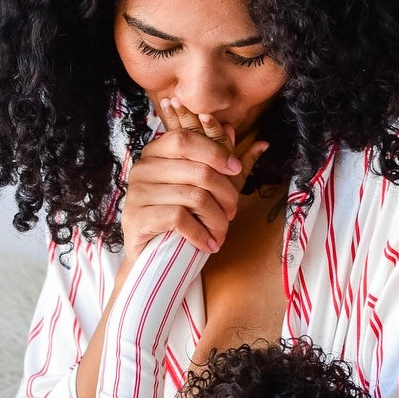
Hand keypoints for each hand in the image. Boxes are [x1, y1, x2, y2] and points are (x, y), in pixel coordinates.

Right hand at [120, 98, 268, 267]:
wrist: (149, 258)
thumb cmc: (178, 220)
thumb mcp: (205, 189)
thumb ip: (227, 167)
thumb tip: (262, 144)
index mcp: (156, 153)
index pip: (186, 139)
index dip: (216, 152)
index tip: (236, 170)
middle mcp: (143, 169)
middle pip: (197, 170)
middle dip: (225, 193)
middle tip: (232, 212)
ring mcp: (137, 193)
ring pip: (193, 196)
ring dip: (216, 219)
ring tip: (221, 234)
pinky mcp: (136, 217)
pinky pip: (179, 218)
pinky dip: (200, 234)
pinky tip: (208, 244)